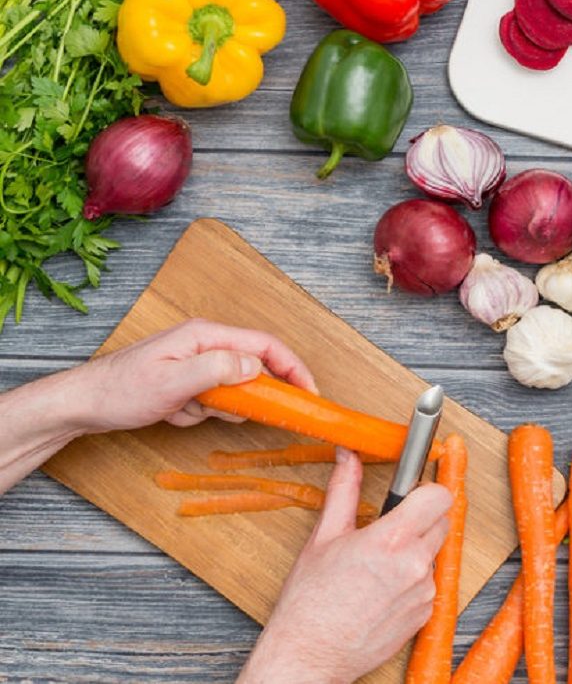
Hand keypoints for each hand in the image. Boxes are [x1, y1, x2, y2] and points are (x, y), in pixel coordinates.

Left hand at [69, 318, 315, 432]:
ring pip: (233, 388)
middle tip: (245, 414)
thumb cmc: (120, 391)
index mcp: (206, 335)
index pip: (266, 346)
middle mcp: (205, 344)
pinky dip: (198, 412)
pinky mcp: (189, 379)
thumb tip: (257, 367)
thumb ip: (218, 370)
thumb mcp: (173, 383)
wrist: (83, 405)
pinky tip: (173, 413)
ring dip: (217, 408)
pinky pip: (212, 400)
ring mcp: (196, 361)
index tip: (309, 393)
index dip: (293, 368)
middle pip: (253, 366)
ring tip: (185, 410)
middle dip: (250, 395)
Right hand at [240, 449, 450, 682]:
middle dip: (420, 519)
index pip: (439, 496)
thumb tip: (347, 457)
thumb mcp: (323, 536)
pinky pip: (429, 583)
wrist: (309, 655)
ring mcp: (424, 592)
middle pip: (441, 522)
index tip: (411, 493)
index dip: (426, 490)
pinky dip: (412, 580)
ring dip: (415, 551)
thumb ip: (344, 490)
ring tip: (378, 565)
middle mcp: (415, 565)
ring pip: (433, 553)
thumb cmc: (310, 602)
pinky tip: (382, 589)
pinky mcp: (425, 614)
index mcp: (391, 540)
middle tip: (389, 528)